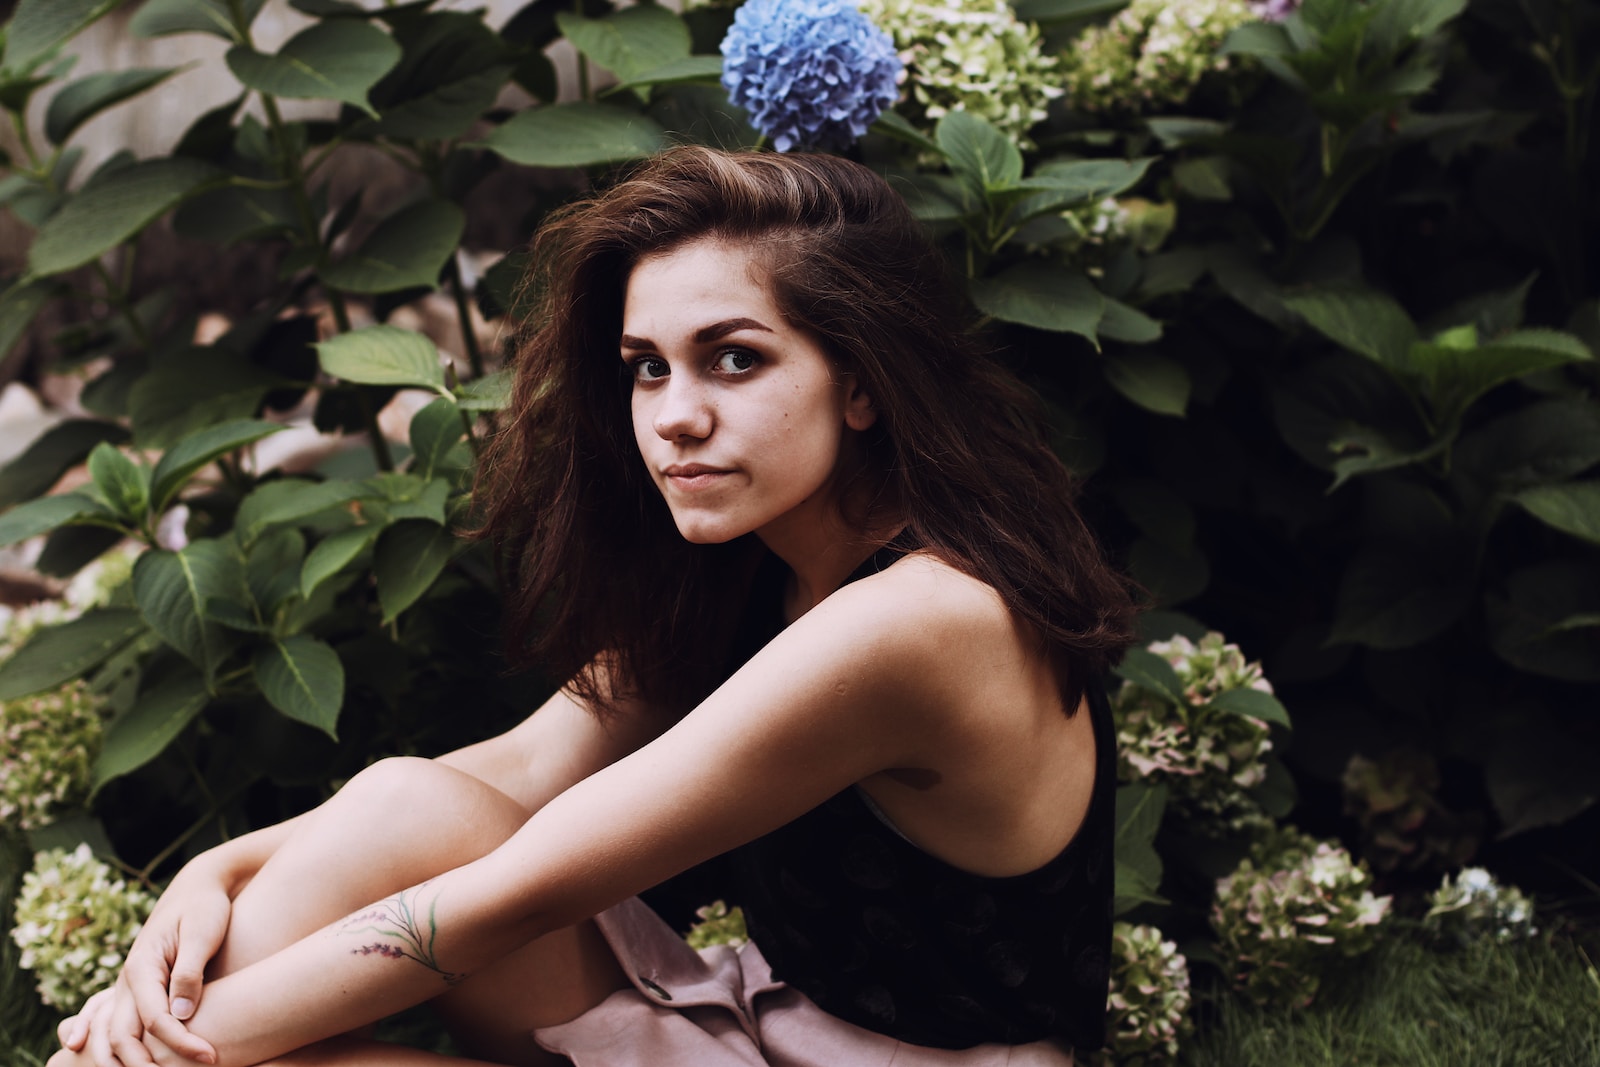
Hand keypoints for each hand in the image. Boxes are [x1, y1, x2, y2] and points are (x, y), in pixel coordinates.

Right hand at [57, 866, 230, 1066]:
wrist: (197, 887)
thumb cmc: (204, 908)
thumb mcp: (202, 933)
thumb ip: (189, 972)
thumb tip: (181, 1015)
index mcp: (142, 966)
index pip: (156, 1019)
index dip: (182, 1043)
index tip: (211, 1057)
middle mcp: (127, 981)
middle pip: (124, 1037)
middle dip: (147, 1065)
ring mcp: (128, 988)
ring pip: (113, 1037)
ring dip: (127, 1063)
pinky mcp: (138, 992)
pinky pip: (116, 1027)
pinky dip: (114, 1049)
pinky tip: (118, 1065)